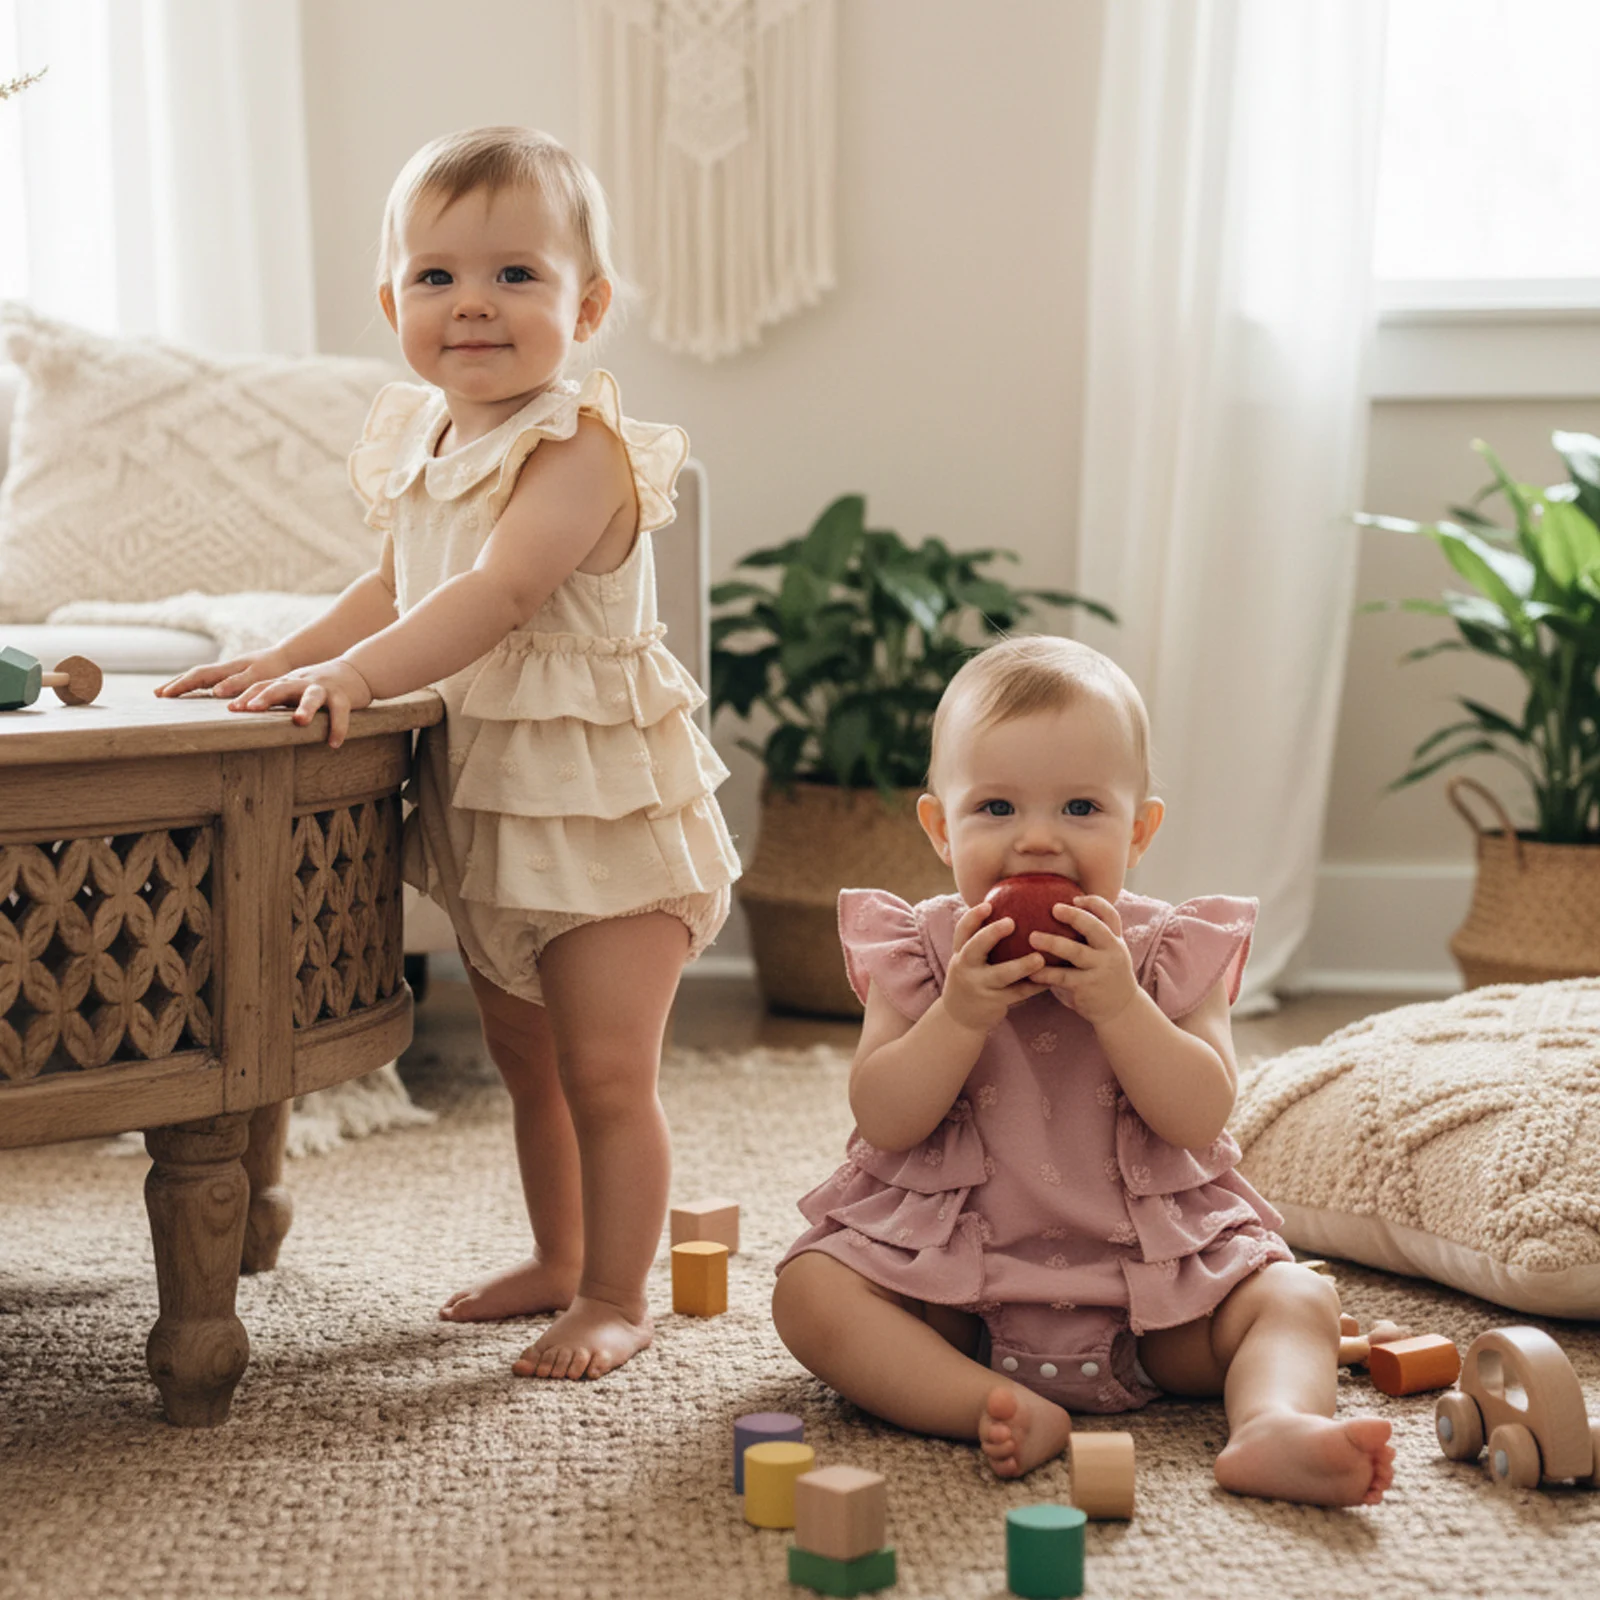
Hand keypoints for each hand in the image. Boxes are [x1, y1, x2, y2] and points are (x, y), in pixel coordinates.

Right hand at [155, 647, 292, 699]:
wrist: (290, 657)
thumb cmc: (276, 668)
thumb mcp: (258, 676)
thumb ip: (238, 683)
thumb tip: (214, 692)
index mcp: (228, 668)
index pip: (198, 676)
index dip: (181, 685)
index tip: (164, 694)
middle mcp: (226, 668)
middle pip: (195, 674)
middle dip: (176, 683)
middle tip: (157, 694)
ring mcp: (230, 670)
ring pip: (202, 676)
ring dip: (184, 683)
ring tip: (168, 693)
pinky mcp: (236, 674)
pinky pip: (211, 679)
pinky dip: (198, 685)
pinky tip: (194, 692)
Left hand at [229, 658, 373, 747]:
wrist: (356, 671)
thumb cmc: (319, 686)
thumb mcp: (294, 688)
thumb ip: (276, 698)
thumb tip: (247, 717)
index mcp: (286, 682)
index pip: (262, 686)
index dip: (247, 697)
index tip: (231, 709)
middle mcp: (301, 683)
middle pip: (280, 687)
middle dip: (265, 698)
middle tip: (251, 709)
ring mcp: (323, 689)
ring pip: (312, 696)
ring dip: (306, 708)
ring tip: (300, 721)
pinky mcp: (343, 697)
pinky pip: (340, 712)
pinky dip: (338, 728)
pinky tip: (334, 744)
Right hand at [940, 901, 1049, 1032]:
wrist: (960, 1017)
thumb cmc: (972, 979)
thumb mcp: (969, 961)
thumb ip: (981, 940)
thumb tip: (1008, 908)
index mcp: (960, 954)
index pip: (962, 931)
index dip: (973, 917)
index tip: (988, 904)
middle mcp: (965, 968)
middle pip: (974, 948)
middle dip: (991, 934)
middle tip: (1011, 922)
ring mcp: (978, 987)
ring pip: (1000, 975)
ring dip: (1021, 966)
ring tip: (1040, 958)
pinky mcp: (993, 1003)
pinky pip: (1017, 993)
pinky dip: (1035, 986)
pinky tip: (1051, 979)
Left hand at [1030, 894, 1140, 1025]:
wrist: (1121, 1010)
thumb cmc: (1105, 975)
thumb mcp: (1108, 953)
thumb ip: (1095, 935)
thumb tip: (1062, 909)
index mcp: (1114, 940)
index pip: (1110, 915)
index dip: (1094, 903)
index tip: (1075, 897)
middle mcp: (1111, 952)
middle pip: (1095, 928)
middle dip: (1075, 916)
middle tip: (1054, 908)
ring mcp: (1100, 969)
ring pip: (1076, 952)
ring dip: (1053, 943)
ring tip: (1032, 937)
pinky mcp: (1087, 987)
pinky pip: (1062, 977)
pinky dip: (1045, 973)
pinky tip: (1030, 972)